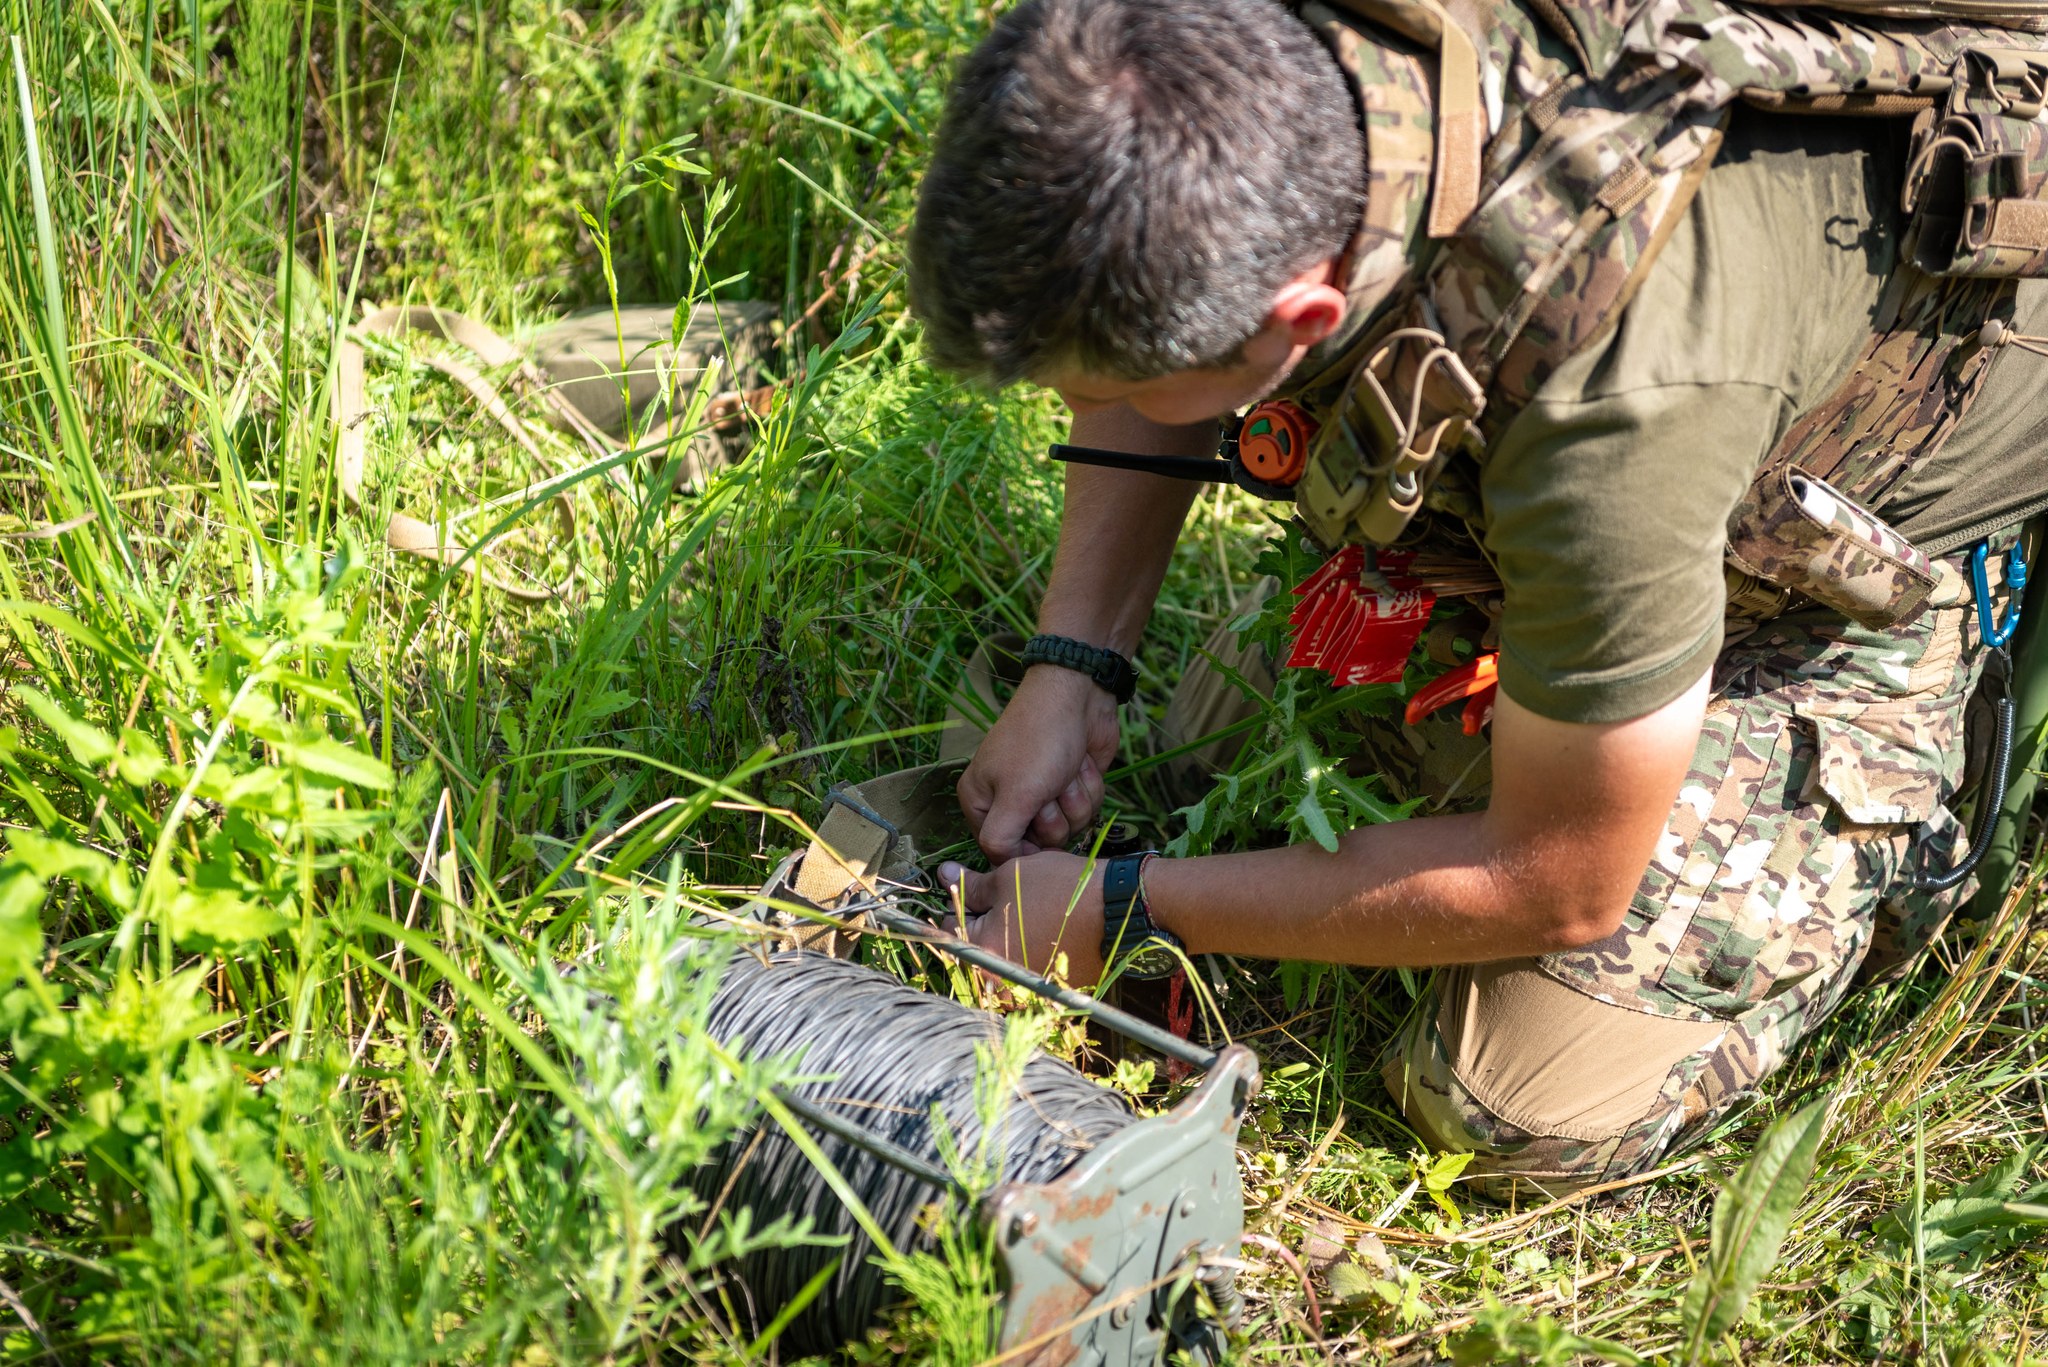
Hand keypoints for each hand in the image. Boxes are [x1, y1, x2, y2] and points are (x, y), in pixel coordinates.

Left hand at [940, 852, 1104, 984]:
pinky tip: (1048, 932)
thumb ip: (971, 883)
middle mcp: (999, 980)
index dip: (962, 903)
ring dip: (1009, 941)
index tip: (980, 891)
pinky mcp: (1051, 994)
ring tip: (1032, 916)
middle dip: (985, 924)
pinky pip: (1028, 974)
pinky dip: (1032, 956)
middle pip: (976, 948)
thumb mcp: (1009, 875)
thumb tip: (943, 875)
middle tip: (1012, 902)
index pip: (950, 926)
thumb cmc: (1060, 888)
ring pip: (1002, 962)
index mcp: (981, 951)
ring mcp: (1027, 991)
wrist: (1118, 909)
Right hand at [958, 665, 1119, 860]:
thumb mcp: (1014, 794)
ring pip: (1069, 828)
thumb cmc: (1039, 740)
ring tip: (1066, 770)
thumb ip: (1000, 839)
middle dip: (1054, 816)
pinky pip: (1086, 810)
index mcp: (980, 800)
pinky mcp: (1071, 786)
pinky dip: (1088, 787)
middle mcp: (1009, 800)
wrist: (1079, 694)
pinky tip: (1081, 764)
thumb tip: (1002, 867)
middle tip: (1049, 785)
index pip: (999, 852)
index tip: (1037, 824)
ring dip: (1074, 799)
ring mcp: (1043, 793)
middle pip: (1039, 844)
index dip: (1026, 848)